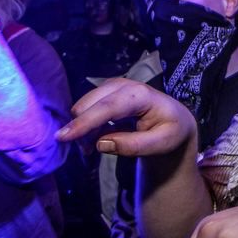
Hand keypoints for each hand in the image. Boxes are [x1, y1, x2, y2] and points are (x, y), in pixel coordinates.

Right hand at [56, 78, 195, 156]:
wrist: (174, 119)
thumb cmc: (170, 131)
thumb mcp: (161, 143)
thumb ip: (134, 146)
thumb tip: (101, 144)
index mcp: (140, 95)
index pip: (107, 108)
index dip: (84, 123)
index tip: (63, 137)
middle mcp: (123, 85)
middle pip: (88, 105)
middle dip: (81, 130)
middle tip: (87, 153)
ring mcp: (112, 85)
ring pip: (83, 106)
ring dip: (83, 129)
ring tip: (92, 148)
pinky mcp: (106, 91)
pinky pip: (86, 108)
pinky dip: (86, 125)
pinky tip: (95, 139)